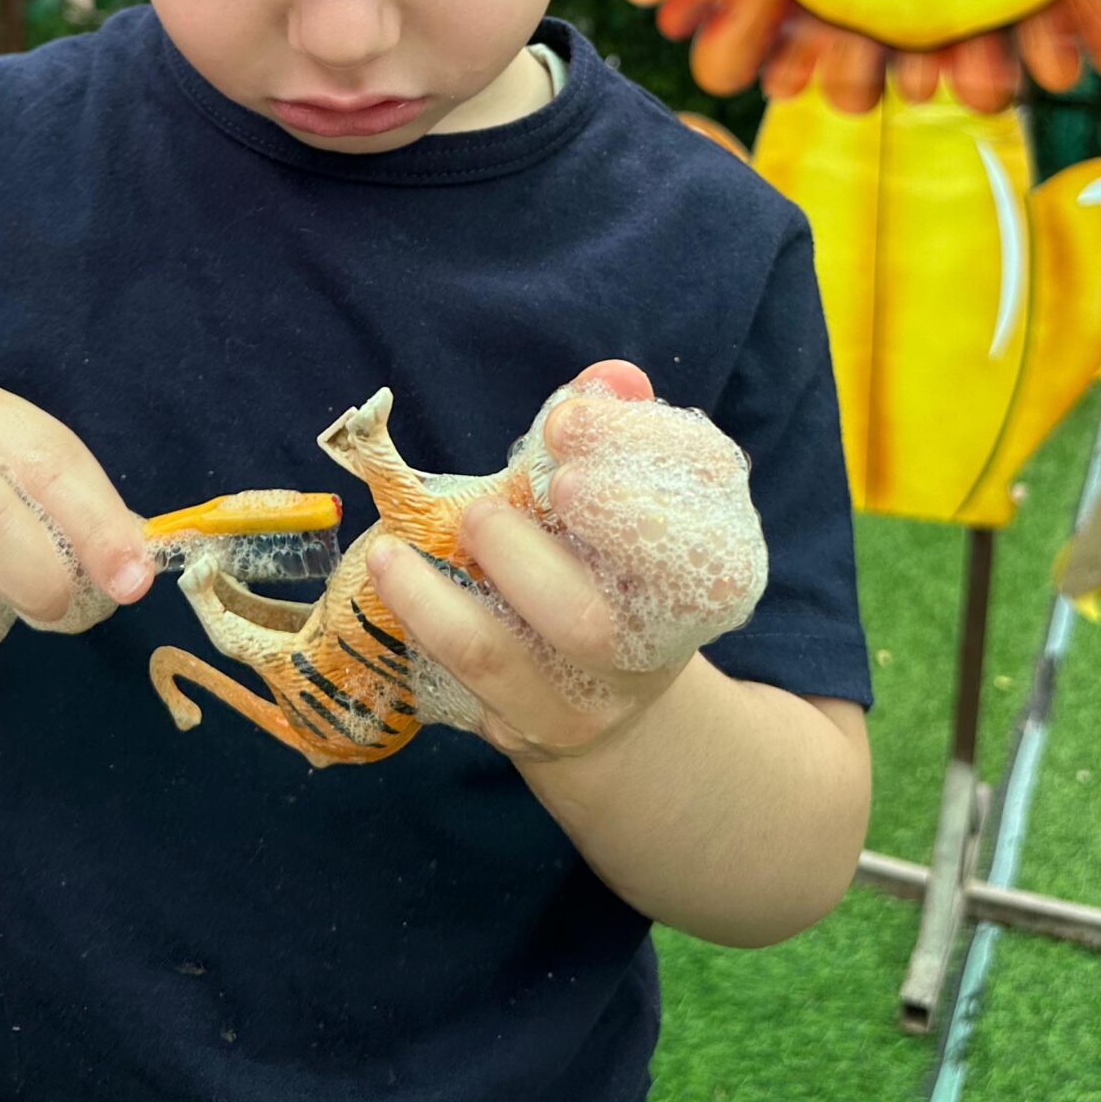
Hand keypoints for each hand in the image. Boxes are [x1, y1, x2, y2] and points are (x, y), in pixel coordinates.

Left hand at [368, 362, 683, 764]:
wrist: (617, 701)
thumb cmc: (614, 565)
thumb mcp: (628, 498)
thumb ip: (622, 430)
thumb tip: (610, 378)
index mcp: (709, 559)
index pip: (703, 497)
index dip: (635, 451)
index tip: (561, 423)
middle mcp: (664, 637)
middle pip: (611, 609)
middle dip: (541, 549)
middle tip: (482, 511)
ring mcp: (599, 692)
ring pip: (527, 655)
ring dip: (450, 597)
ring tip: (396, 548)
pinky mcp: (535, 723)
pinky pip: (475, 677)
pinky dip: (424, 619)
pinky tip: (390, 573)